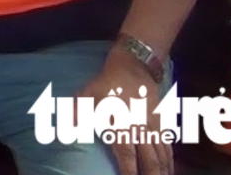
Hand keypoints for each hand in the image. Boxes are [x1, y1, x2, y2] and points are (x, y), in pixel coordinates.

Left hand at [78, 51, 171, 174]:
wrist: (133, 67)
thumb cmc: (106, 84)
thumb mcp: (86, 96)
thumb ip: (75, 116)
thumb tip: (61, 135)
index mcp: (121, 124)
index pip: (126, 154)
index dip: (129, 171)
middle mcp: (140, 128)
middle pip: (150, 160)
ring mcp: (154, 126)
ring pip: (162, 155)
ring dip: (163, 171)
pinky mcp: (162, 122)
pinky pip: (168, 145)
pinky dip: (170, 160)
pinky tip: (169, 169)